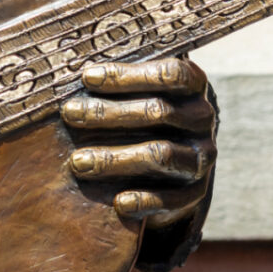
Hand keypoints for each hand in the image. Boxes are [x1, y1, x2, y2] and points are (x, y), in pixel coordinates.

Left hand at [61, 56, 214, 231]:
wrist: (170, 167)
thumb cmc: (139, 116)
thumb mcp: (134, 93)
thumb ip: (115, 80)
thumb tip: (72, 69)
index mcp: (192, 86)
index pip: (170, 73)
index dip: (128, 75)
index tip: (87, 77)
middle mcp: (202, 119)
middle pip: (159, 111)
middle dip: (109, 113)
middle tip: (70, 114)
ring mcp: (200, 156)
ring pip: (161, 154)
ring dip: (115, 158)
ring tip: (78, 162)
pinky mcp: (195, 192)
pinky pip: (172, 198)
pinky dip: (144, 200)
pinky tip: (118, 202)